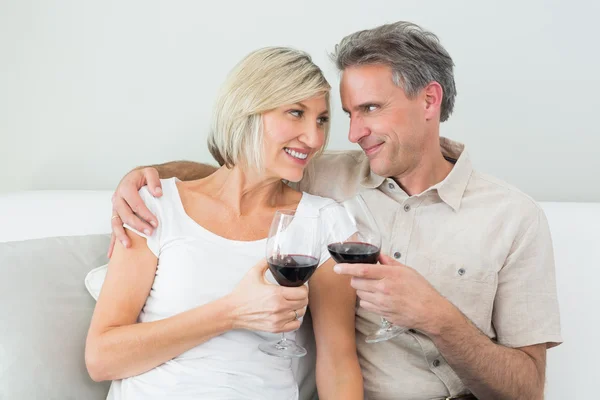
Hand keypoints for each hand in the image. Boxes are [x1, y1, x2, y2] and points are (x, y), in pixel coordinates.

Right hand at [108, 167, 162, 256]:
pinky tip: (111, 254)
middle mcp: (117, 198)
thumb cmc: (143, 177)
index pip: (136, 204)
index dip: (145, 214)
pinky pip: (113, 229)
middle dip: (137, 226)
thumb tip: (158, 193)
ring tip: (128, 245)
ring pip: (115, 223)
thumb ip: (154, 180)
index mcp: (125, 187)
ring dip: (121, 235)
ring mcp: (115, 208)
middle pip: (125, 215)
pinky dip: (112, 241)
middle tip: (150, 233)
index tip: (156, 223)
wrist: (135, 178)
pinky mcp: (116, 215)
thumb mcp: (150, 172)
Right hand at [227, 260, 308, 332]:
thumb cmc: (242, 293)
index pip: (303, 292)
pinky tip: (288, 313)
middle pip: (303, 303)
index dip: (304, 288)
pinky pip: (295, 325)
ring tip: (292, 303)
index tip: (299, 286)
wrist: (232, 311)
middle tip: (296, 293)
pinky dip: (294, 319)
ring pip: (300, 314)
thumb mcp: (254, 273)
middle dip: (302, 296)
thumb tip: (274, 255)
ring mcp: (278, 319)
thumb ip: (266, 262)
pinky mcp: (275, 328)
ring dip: (298, 307)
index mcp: (276, 293)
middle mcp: (279, 308)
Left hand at [334, 254, 450, 333]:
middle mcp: (383, 289)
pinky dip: (367, 301)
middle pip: (357, 283)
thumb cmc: (421, 290)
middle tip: (363, 277)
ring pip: (360, 295)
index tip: (337, 268)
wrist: (429, 311)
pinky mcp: (382, 313)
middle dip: (355, 279)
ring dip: (362, 290)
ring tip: (374, 288)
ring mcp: (381, 303)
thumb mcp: (407, 271)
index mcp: (390, 275)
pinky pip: (366, 305)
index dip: (347, 268)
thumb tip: (379, 256)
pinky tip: (377, 298)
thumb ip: (390, 263)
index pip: (363, 270)